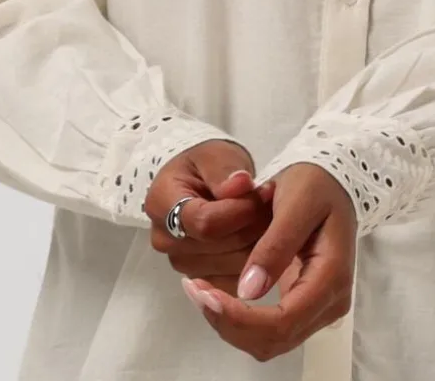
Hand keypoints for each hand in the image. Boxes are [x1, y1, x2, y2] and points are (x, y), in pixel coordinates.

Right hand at [146, 140, 274, 296]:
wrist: (199, 180)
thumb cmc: (205, 163)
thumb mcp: (214, 154)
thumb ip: (224, 170)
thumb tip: (239, 185)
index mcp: (161, 205)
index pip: (205, 222)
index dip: (241, 210)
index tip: (265, 192)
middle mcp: (165, 240)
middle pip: (220, 246)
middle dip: (253, 224)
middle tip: (273, 203)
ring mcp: (181, 262)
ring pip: (231, 265)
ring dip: (257, 242)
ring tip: (267, 215)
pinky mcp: (200, 277)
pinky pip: (235, 279)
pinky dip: (253, 260)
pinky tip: (261, 236)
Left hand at [181, 163, 357, 361]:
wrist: (331, 182)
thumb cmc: (316, 184)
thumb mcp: (296, 200)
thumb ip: (275, 245)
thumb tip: (249, 292)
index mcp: (332, 276)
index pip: (283, 321)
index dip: (240, 318)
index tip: (204, 292)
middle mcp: (331, 302)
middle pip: (275, 339)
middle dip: (229, 323)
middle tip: (194, 289)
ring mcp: (319, 308)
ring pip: (269, 342)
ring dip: (230, 324)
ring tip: (199, 290)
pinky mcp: (304, 306)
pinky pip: (269, 329)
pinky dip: (238, 319)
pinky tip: (215, 293)